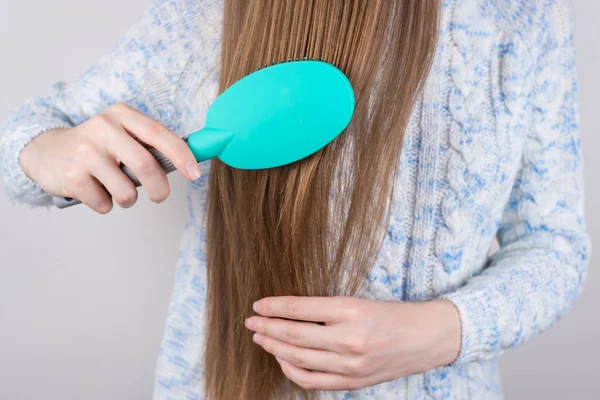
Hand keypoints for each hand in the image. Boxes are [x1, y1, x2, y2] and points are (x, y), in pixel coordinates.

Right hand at [19, 102, 201, 212]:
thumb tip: (191, 161)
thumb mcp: (121, 133)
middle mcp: (103, 128)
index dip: (181, 155)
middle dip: (160, 189)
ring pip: (126, 191)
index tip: (195, 173)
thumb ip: (150, 144)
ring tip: (119, 192)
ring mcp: (85, 152)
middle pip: (146, 165)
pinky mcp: (72, 176)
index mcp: (121, 115)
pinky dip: (105, 205)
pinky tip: (94, 190)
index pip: (159, 134)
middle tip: (160, 196)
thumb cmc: (98, 147)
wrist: (47, 152)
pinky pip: (104, 204)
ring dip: (129, 200)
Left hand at [245, 296, 460, 390]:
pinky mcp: (352, 383)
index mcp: (350, 310)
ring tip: (261, 339)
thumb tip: (286, 312)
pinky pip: (312, 380)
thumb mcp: (358, 302)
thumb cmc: (391, 315)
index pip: (299, 308)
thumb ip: (325, 310)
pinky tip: (283, 359)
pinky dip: (292, 370)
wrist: (425, 339)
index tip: (258, 304)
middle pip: (293, 335)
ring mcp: (350, 365)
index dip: (274, 307)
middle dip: (266, 328)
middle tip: (250, 322)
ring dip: (273, 348)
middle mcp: (349, 339)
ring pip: (298, 358)